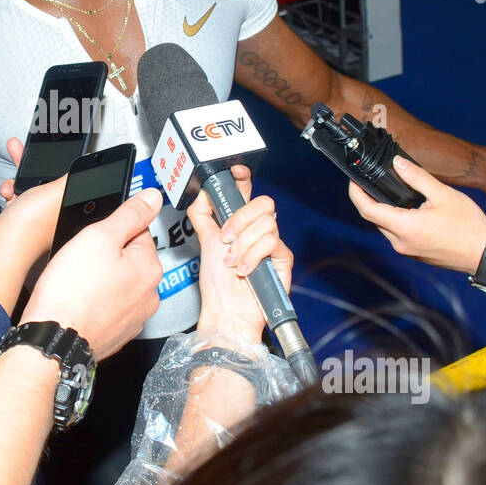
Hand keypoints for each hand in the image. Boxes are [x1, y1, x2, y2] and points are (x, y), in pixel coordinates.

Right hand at [0, 143, 65, 263]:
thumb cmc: (30, 227)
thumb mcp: (58, 191)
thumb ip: (74, 176)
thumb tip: (88, 164)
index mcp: (73, 208)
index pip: (76, 180)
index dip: (70, 163)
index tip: (63, 151)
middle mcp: (57, 214)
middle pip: (52, 179)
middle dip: (41, 163)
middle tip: (34, 149)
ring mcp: (37, 217)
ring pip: (33, 186)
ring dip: (22, 175)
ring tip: (16, 164)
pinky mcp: (19, 218)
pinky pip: (17, 195)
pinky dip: (11, 189)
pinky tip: (8, 190)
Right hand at [19, 187, 163, 359]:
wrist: (54, 337)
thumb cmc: (72, 290)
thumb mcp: (99, 236)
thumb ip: (130, 214)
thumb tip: (153, 197)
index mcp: (150, 266)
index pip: (138, 233)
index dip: (111, 232)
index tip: (93, 241)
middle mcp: (150, 294)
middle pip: (130, 260)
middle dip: (108, 257)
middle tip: (81, 263)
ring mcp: (135, 317)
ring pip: (120, 284)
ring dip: (103, 281)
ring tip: (79, 284)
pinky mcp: (119, 333)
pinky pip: (111, 308)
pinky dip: (98, 304)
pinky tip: (80, 303)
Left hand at [187, 165, 290, 342]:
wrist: (227, 313)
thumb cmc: (217, 285)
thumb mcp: (205, 243)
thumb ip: (203, 216)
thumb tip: (202, 193)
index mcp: (240, 222)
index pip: (246, 191)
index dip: (243, 177)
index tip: (236, 171)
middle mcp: (257, 230)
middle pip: (262, 203)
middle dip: (239, 220)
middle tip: (225, 239)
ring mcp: (271, 243)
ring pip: (266, 223)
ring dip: (242, 244)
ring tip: (231, 262)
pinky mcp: (283, 258)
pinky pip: (271, 243)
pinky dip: (252, 256)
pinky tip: (243, 270)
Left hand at [351, 156, 485, 274]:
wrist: (485, 254)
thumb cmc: (468, 225)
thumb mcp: (443, 194)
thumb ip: (416, 177)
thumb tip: (396, 163)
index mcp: (404, 227)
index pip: (366, 209)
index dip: (356, 193)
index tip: (353, 179)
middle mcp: (400, 242)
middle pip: (374, 218)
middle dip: (369, 199)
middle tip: (372, 180)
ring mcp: (407, 250)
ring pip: (386, 227)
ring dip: (385, 210)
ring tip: (393, 192)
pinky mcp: (415, 254)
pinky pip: (398, 235)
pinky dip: (397, 220)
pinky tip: (409, 209)